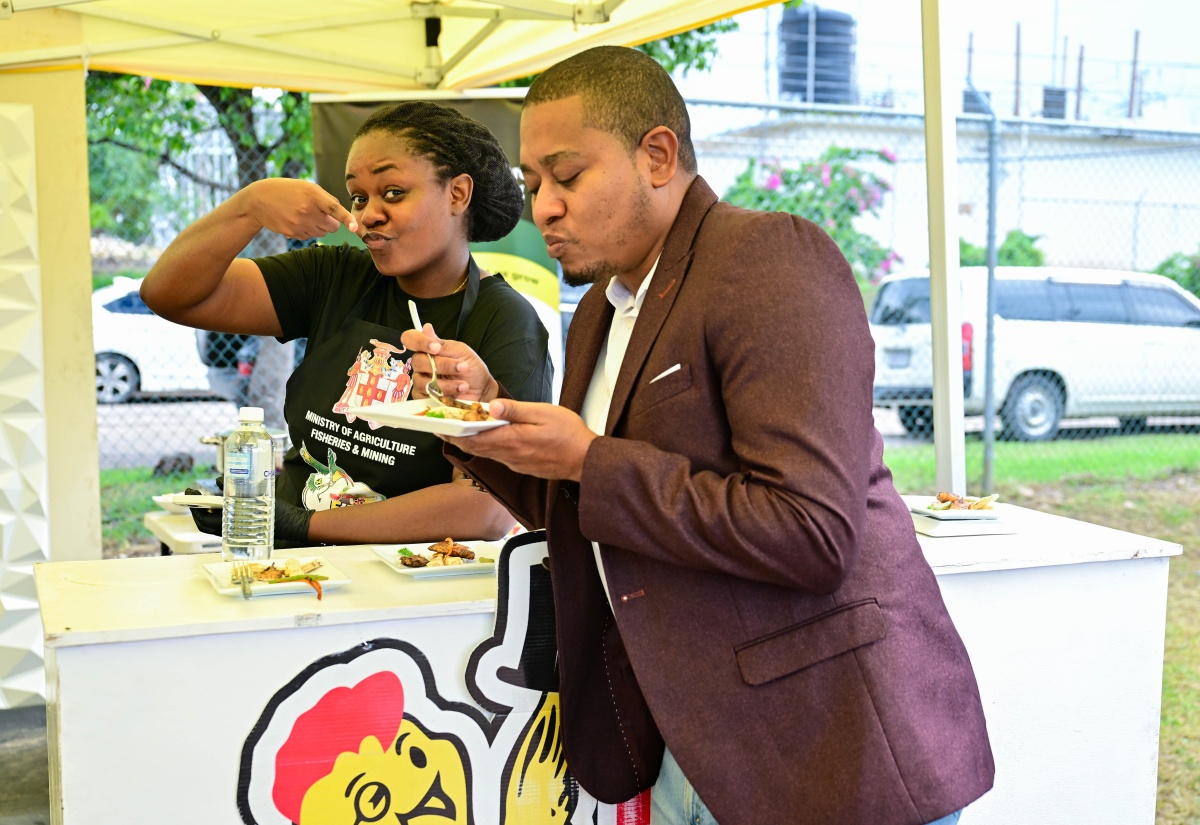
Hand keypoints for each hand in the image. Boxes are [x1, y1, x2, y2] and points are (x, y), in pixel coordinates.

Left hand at [184, 484, 311, 542]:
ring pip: (214, 524)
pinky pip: (224, 523)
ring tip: (207, 496)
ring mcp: (235, 533)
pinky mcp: (242, 530)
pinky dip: (219, 513)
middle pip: (205, 523)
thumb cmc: (274, 512)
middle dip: (197, 510)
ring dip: (208, 511)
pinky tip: (222, 502)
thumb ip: (233, 491)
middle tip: (194, 495)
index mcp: (230, 527)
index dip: (193, 508)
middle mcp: (230, 532)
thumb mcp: (253, 497)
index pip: (203, 520)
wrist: (292, 523)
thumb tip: (217, 481)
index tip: (190, 493)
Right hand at [241, 179, 358, 239]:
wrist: (259, 200)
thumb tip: (340, 215)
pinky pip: (310, 237)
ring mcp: (300, 223)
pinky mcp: (293, 233)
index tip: (355, 228)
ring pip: (322, 233)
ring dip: (318, 227)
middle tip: (319, 214)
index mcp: (313, 195)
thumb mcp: (306, 186)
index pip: (334, 209)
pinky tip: (295, 220)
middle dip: (330, 223)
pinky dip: (307, 231)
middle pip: (332, 227)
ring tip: (304, 215)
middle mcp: (308, 210)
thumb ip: (326, 199)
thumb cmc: (287, 190)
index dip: (346, 219)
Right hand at [401, 325, 498, 401]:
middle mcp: (422, 364)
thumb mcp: (461, 352)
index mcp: (428, 349)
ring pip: (422, 381)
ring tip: (464, 385)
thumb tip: (426, 327)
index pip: (410, 339)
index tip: (436, 348)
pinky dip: (443, 395)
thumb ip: (443, 344)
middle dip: (442, 365)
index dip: (419, 342)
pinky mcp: (424, 397)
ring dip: (445, 383)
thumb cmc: (472, 369)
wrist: (482, 391)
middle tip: (462, 367)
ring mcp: (421, 381)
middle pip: (417, 361)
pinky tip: (456, 393)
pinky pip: (424, 396)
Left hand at [444, 400, 596, 481]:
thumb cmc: (569, 434)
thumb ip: (515, 410)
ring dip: (470, 442)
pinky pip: (498, 456)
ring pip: (485, 452)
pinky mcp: (522, 466)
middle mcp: (509, 455)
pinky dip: (486, 447)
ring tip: (458, 430)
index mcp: (512, 440)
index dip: (453, 433)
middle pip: (475, 447)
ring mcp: (515, 463)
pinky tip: (486, 438)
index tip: (438, 426)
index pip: (474, 438)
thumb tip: (490, 406)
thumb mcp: (543, 413)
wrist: (586, 460)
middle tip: (440, 427)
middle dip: (456, 437)